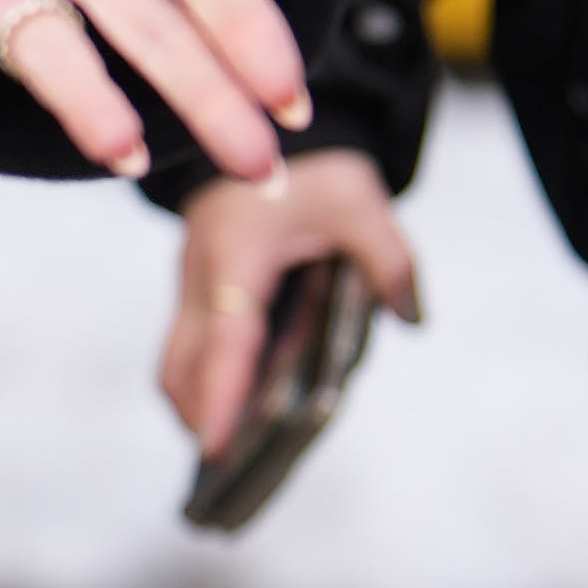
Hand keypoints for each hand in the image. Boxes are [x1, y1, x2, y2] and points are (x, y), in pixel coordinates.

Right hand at [160, 138, 425, 454]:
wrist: (256, 115)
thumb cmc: (309, 162)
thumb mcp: (360, 202)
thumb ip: (391, 260)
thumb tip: (413, 318)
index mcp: (236, 261)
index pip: (224, 343)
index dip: (221, 399)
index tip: (217, 452)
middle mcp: (200, 279)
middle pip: (178, 369)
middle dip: (199, 421)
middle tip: (230, 472)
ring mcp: (190, 286)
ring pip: (174, 362)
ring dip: (197, 407)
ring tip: (235, 454)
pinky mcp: (196, 289)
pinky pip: (188, 348)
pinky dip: (205, 383)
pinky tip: (242, 409)